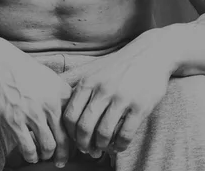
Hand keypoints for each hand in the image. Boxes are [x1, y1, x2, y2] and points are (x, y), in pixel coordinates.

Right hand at [0, 37, 72, 167]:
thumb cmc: (24, 71)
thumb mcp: (51, 79)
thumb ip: (63, 96)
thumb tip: (73, 112)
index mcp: (62, 95)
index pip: (77, 124)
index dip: (78, 139)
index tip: (76, 146)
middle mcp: (51, 106)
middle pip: (66, 140)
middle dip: (65, 154)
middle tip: (62, 160)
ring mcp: (33, 114)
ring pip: (49, 146)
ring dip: (47, 155)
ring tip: (44, 156)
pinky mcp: (15, 121)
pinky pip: (28, 147)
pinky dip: (31, 156)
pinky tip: (30, 156)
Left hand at [62, 31, 175, 155]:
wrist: (152, 53)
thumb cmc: (119, 64)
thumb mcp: (93, 68)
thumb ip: (73, 82)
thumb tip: (52, 96)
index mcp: (88, 81)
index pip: (70, 116)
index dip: (70, 133)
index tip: (74, 140)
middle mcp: (103, 89)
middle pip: (84, 127)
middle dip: (83, 144)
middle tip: (87, 150)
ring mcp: (122, 98)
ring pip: (104, 132)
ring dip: (101, 146)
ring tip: (103, 149)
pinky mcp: (140, 106)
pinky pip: (126, 134)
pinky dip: (120, 146)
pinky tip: (119, 146)